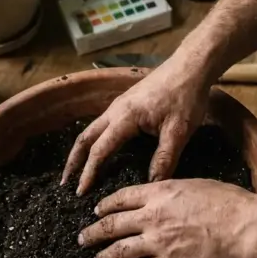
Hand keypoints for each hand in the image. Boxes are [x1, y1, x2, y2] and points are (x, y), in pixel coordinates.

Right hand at [62, 57, 210, 194]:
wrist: (190, 66)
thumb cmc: (185, 96)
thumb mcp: (179, 131)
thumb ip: (165, 158)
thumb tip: (152, 184)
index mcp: (124, 118)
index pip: (100, 150)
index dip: (89, 172)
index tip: (81, 191)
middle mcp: (114, 111)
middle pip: (85, 138)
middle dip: (73, 162)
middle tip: (66, 183)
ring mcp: (118, 105)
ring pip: (91, 130)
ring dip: (80, 151)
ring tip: (76, 170)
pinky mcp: (124, 103)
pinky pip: (101, 125)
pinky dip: (92, 141)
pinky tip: (97, 150)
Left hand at [78, 178, 256, 257]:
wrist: (243, 228)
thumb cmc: (227, 203)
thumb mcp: (194, 185)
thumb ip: (170, 190)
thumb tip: (161, 194)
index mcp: (158, 194)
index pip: (121, 198)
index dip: (105, 206)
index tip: (97, 210)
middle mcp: (151, 218)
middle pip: (111, 225)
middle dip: (93, 232)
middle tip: (83, 238)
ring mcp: (157, 243)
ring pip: (119, 251)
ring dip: (104, 257)